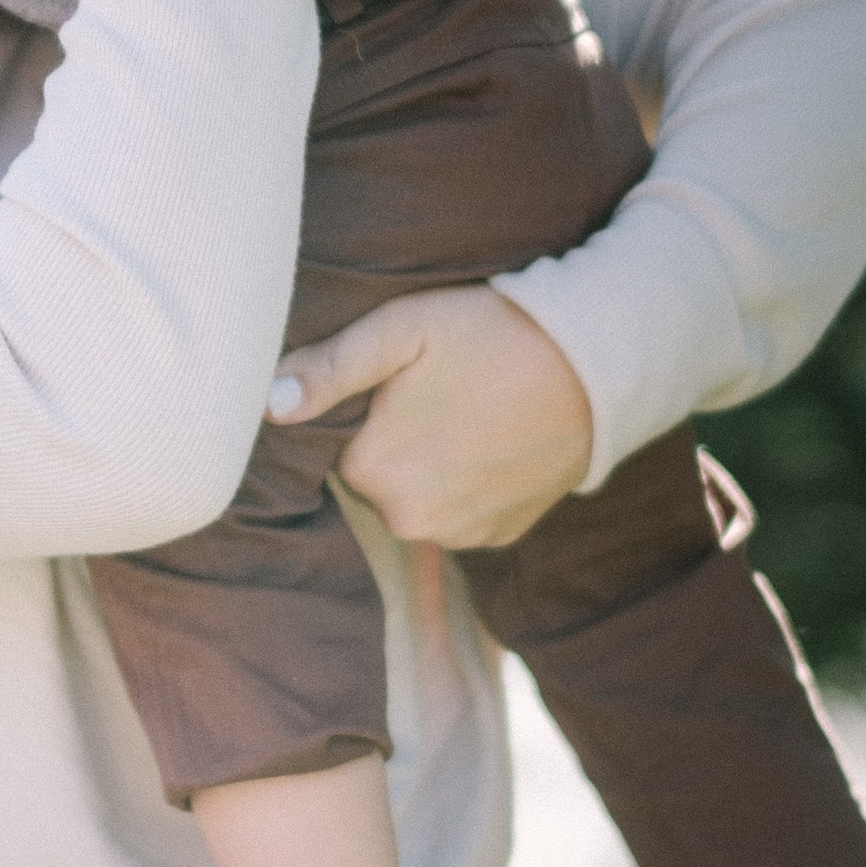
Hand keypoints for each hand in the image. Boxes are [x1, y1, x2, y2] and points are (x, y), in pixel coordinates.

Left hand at [268, 284, 594, 547]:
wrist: (596, 363)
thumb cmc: (490, 333)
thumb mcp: (400, 331)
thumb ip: (327, 369)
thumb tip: (269, 405)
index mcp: (374, 473)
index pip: (334, 447)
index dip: (360, 410)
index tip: (394, 380)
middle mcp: (412, 521)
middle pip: (374, 478)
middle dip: (391, 440)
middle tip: (434, 389)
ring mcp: (463, 536)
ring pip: (417, 497)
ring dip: (429, 465)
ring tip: (468, 410)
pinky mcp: (503, 535)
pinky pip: (460, 512)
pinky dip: (467, 484)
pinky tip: (491, 439)